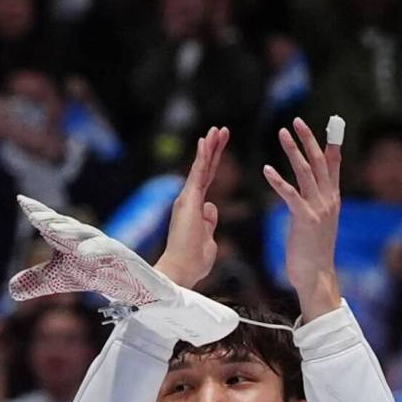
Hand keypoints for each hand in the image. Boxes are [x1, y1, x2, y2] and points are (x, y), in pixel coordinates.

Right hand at [155, 122, 233, 290]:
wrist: (180, 272)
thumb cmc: (193, 262)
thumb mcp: (208, 240)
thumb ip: (209, 222)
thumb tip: (212, 208)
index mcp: (194, 209)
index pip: (206, 180)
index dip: (213, 163)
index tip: (219, 148)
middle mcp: (188, 200)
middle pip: (204, 170)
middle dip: (213, 149)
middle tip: (220, 130)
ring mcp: (187, 199)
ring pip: (201, 168)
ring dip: (210, 147)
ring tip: (218, 129)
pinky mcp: (189, 201)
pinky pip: (198, 174)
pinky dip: (203, 157)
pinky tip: (207, 142)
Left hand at [264, 117, 343, 317]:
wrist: (317, 276)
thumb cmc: (313, 252)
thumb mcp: (320, 222)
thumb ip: (318, 204)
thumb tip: (313, 193)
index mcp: (332, 198)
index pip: (333, 164)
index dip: (329, 143)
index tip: (328, 124)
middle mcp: (329, 199)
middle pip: (320, 161)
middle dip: (309, 139)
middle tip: (296, 120)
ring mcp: (319, 208)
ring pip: (306, 172)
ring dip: (294, 150)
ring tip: (282, 133)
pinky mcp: (305, 219)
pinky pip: (290, 194)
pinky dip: (278, 180)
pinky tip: (266, 169)